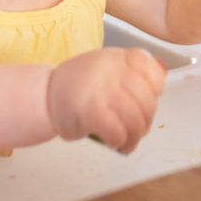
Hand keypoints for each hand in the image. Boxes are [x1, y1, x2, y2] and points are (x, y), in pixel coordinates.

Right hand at [46, 47, 165, 153]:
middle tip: (139, 130)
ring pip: (135, 119)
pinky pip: (118, 131)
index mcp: (118, 58)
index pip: (152, 70)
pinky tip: (114, 142)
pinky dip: (119, 141)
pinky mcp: (90, 111)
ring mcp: (100, 89)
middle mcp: (111, 69)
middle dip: (146, 120)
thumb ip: (131, 79)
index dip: (156, 90)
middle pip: (147, 100)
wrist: (44, 96)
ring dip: (135, 137)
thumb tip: (153, 105)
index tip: (148, 100)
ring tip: (128, 142)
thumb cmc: (80, 89)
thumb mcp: (107, 71)